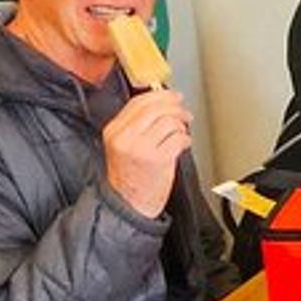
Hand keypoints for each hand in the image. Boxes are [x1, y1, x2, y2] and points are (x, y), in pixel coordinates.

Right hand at [103, 89, 191, 217]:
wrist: (128, 205)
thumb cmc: (129, 177)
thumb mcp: (123, 145)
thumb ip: (135, 125)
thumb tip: (160, 105)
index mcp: (114, 131)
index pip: (138, 102)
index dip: (160, 95)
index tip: (172, 96)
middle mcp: (125, 137)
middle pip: (156, 108)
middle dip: (175, 107)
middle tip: (184, 112)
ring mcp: (142, 148)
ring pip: (169, 121)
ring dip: (182, 124)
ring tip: (183, 130)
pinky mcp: (159, 160)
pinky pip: (178, 138)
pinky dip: (185, 139)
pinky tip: (183, 144)